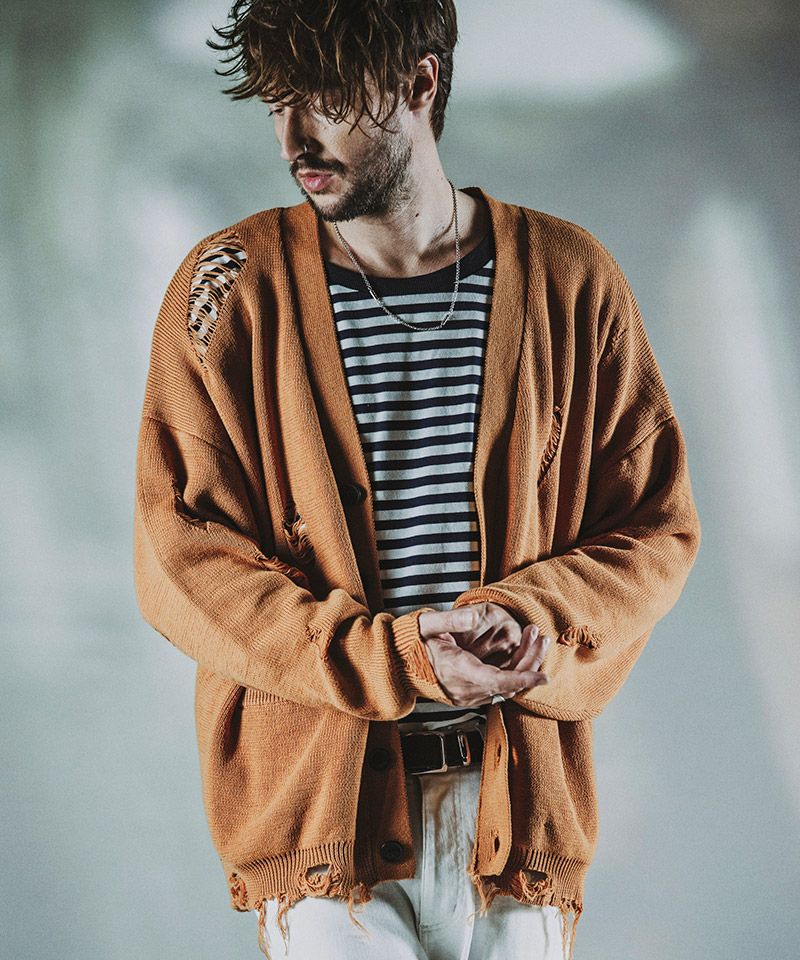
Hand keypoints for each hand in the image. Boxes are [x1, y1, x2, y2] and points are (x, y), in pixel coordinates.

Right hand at [418, 604, 551, 707]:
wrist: (398, 666)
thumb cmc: (412, 643)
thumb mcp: (427, 624)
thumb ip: (450, 619)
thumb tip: (474, 615)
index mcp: (456, 670)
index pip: (496, 681)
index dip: (522, 679)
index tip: (544, 676)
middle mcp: (464, 689)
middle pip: (507, 685)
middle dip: (530, 664)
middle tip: (540, 636)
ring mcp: (467, 696)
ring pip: (506, 690)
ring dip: (525, 669)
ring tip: (536, 640)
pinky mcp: (469, 697)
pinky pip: (499, 691)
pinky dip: (515, 676)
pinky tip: (522, 655)